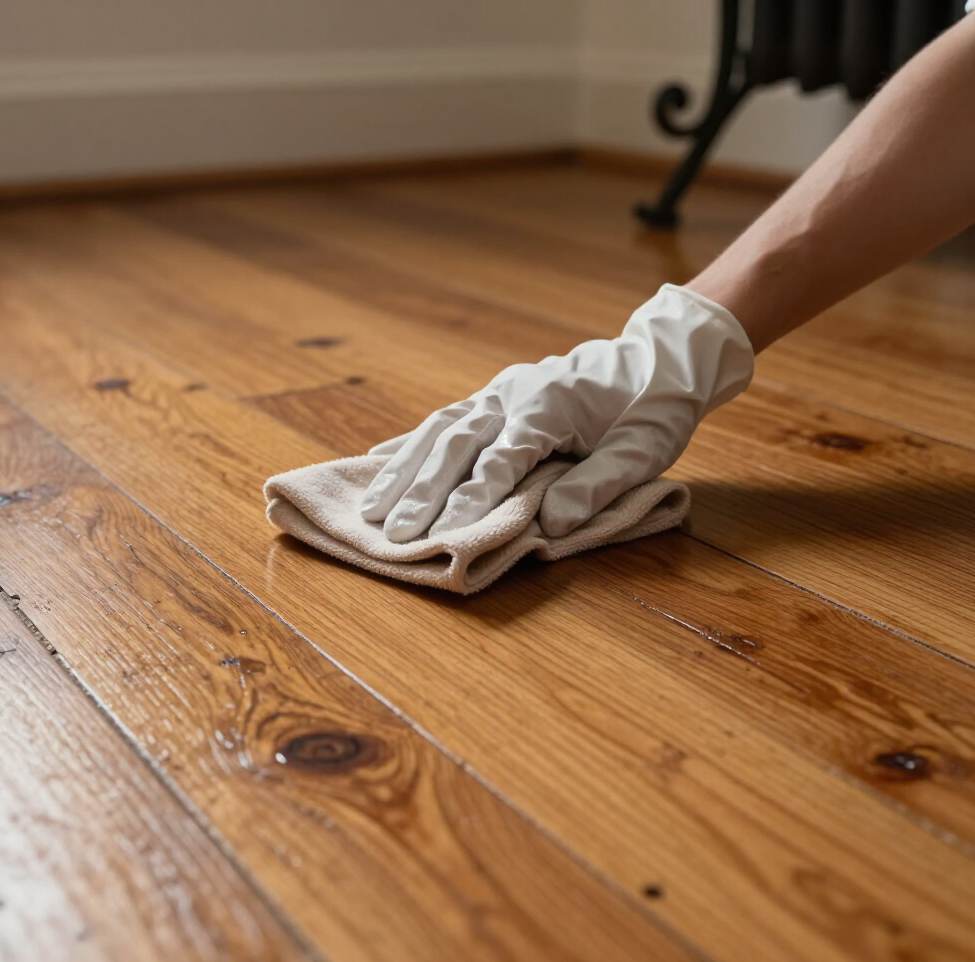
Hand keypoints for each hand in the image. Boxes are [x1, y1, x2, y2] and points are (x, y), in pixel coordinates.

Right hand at [360, 284, 753, 541]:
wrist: (659, 356)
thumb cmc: (655, 406)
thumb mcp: (646, 449)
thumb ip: (598, 485)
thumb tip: (551, 525)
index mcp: (550, 406)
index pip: (501, 460)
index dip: (472, 500)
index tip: (443, 535)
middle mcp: (514, 394)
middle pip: (456, 443)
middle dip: (423, 491)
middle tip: (394, 532)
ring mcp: (499, 391)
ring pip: (439, 429)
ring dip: (404, 469)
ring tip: (372, 507)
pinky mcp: (494, 394)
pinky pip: (443, 418)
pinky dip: (411, 442)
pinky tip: (379, 461)